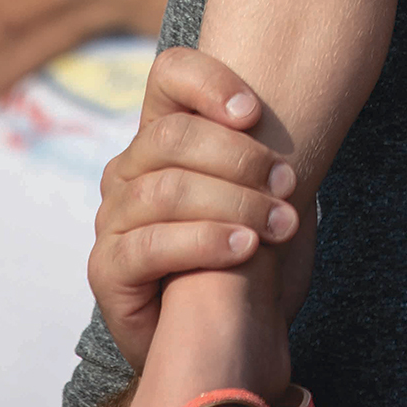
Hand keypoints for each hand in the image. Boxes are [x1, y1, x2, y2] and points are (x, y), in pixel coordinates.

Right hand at [89, 47, 308, 372]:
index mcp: (160, 133)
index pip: (170, 74)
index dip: (210, 82)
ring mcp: (111, 218)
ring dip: (235, 203)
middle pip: (172, 135)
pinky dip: (205, 241)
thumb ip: (267, 147)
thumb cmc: (246, 247)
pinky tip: (244, 248)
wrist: (220, 332)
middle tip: (288, 182)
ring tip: (279, 223)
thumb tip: (300, 107)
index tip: (256, 111)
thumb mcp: (262, 188)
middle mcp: (127, 169)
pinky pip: (152, 244)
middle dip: (239, 157)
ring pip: (167, 189)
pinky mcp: (106, 268)